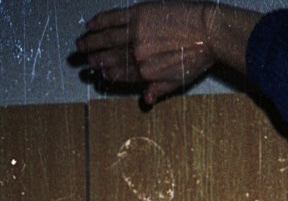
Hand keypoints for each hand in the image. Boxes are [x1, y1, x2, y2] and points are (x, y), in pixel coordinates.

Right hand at [77, 4, 238, 106]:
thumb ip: (159, 89)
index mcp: (146, 72)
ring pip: (106, 38)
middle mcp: (137, 54)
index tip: (98, 72)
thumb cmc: (197, 57)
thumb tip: (146, 100)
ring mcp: (136, 32)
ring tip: (80, 44)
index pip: (120, 74)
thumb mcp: (179, 80)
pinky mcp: (139, 13)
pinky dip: (101, 21)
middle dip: (94, 59)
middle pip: (109, 57)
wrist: (208, 31)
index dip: (107, 73)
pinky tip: (91, 24)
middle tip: (83, 59)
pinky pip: (113, 17)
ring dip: (91, 41)